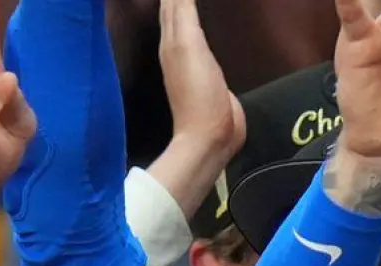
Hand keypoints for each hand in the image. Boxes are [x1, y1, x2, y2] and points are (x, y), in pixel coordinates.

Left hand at [159, 0, 244, 168]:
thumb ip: (183, 14)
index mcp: (171, 38)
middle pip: (174, 8)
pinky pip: (205, 40)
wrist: (210, 136)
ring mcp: (193, 61)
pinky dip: (203, 24)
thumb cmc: (198, 93)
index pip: (170, 1)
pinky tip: (206, 23)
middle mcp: (177, 45)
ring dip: (187, 5)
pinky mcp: (210, 73)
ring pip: (187, 22)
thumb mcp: (189, 47)